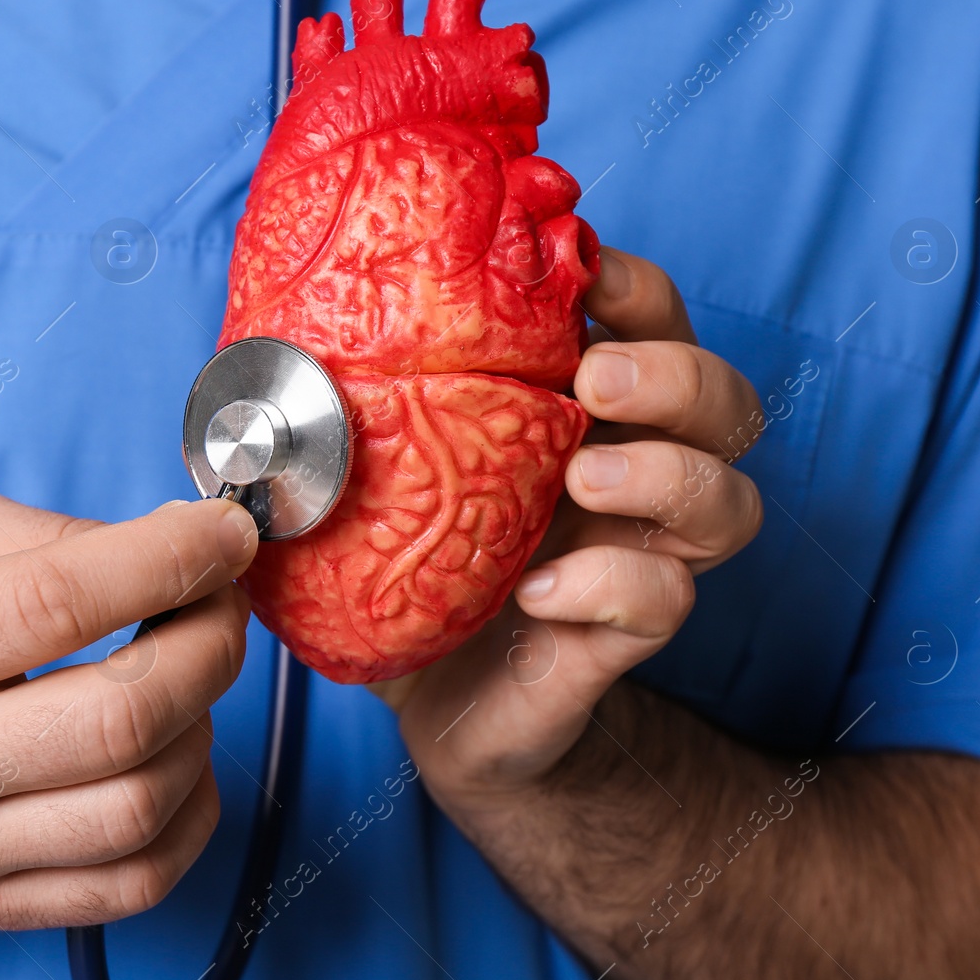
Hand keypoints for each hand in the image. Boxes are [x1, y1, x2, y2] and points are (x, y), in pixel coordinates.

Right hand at [0, 491, 257, 928]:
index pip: (57, 603)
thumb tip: (174, 545)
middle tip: (220, 603)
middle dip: (208, 643)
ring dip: (201, 726)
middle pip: (117, 717)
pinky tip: (175, 753)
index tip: (223, 533)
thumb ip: (49, 533)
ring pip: (139, 805)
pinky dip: (192, 811)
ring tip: (184, 677)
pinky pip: (138, 880)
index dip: (167, 559)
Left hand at [373, 246, 762, 809]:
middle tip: (594, 380)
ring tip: (586, 479)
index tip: (587, 274)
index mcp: (574, 412)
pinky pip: (666, 600)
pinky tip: (538, 594)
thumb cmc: (404, 569)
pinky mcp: (621, 637)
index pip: (650, 325)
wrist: (430, 705)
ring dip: (669, 474)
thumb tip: (249, 364)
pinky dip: (612, 586)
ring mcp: (633, 557)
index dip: (637, 290)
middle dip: (675, 372)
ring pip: (730, 502)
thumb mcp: (367, 479)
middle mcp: (627, 474)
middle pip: (724, 401)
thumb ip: (338, 418)